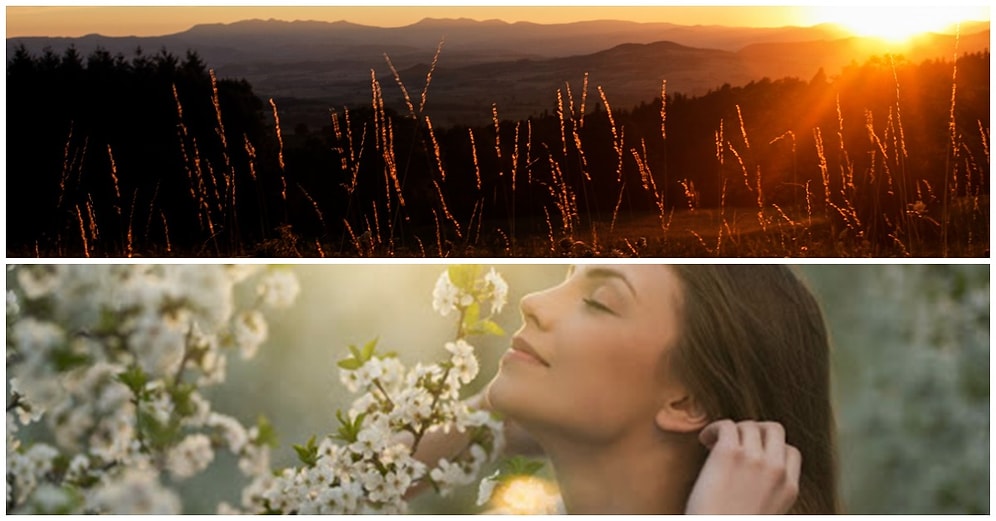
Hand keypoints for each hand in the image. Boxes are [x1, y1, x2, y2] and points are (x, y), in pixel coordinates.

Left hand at [684, 420, 800, 514]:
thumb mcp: (764, 512)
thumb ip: (766, 492)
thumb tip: (751, 477)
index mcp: (788, 488)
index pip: (790, 451)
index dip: (770, 448)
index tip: (752, 453)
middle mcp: (776, 470)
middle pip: (774, 430)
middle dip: (755, 430)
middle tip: (735, 440)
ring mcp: (754, 459)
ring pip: (749, 425)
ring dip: (732, 430)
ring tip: (714, 443)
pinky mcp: (730, 453)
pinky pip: (727, 424)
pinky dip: (714, 428)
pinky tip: (704, 441)